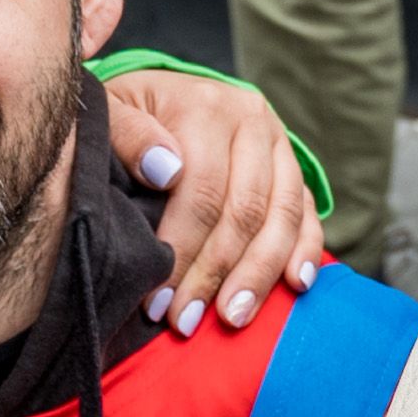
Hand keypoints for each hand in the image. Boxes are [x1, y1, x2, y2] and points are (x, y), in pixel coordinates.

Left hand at [103, 70, 327, 337]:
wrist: (157, 95)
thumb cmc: (126, 115)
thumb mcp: (110, 112)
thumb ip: (126, 134)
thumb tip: (165, 170)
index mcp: (206, 107)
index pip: (201, 191)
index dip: (181, 251)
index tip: (157, 303)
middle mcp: (252, 121)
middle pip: (244, 211)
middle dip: (215, 274)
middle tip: (187, 321)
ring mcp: (278, 145)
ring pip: (282, 218)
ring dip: (259, 275)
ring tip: (233, 318)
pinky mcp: (292, 168)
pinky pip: (307, 213)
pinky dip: (306, 251)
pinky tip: (296, 285)